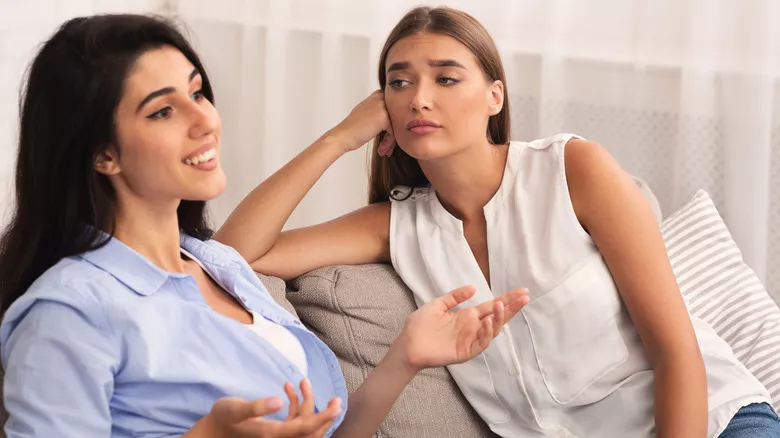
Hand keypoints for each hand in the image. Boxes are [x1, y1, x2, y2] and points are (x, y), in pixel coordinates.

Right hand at [204, 379, 341, 437]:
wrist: (214, 432)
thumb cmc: (223, 418)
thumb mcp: (235, 409)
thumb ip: (256, 406)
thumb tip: (278, 401)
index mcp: (271, 434)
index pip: (304, 428)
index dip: (323, 418)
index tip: (337, 406)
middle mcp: (278, 437)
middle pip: (310, 431)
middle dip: (324, 415)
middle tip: (336, 399)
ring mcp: (277, 435)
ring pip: (303, 424)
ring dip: (308, 404)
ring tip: (303, 381)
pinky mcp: (275, 431)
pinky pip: (293, 421)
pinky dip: (296, 405)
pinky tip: (288, 387)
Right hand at [328, 90, 394, 153]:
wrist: (343, 135)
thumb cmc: (353, 128)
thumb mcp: (368, 113)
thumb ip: (381, 112)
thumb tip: (397, 120)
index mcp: (378, 95)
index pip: (395, 111)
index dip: (393, 126)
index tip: (388, 138)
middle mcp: (381, 97)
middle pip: (398, 118)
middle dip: (393, 134)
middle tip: (387, 146)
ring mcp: (383, 107)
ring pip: (397, 126)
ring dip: (391, 141)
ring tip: (384, 150)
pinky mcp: (384, 117)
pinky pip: (394, 132)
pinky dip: (388, 143)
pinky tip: (381, 149)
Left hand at [395, 286, 529, 369]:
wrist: (408, 344)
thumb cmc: (420, 325)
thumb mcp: (438, 304)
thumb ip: (455, 296)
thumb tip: (474, 287)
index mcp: (468, 316)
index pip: (491, 306)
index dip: (507, 299)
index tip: (522, 291)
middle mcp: (473, 327)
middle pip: (497, 316)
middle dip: (512, 307)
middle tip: (525, 296)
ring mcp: (471, 340)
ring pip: (492, 329)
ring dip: (499, 317)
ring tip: (501, 304)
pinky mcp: (466, 351)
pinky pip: (481, 343)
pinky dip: (487, 333)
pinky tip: (488, 321)